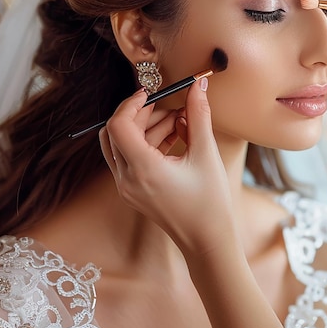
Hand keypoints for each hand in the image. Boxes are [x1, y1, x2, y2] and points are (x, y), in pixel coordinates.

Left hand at [98, 78, 235, 257]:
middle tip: (169, 105)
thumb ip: (199, 115)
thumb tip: (197, 85)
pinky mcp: (133, 191)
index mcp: (142, 170)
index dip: (131, 103)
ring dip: (145, 127)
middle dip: (141, 113)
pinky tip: (176, 136)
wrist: (208, 242)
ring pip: (121, 144)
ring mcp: (127, 187)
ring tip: (180, 121)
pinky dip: (147, 142)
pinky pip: (130, 158)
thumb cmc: (210, 202)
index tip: (152, 92)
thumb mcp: (206, 153)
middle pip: (116, 132)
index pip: (118, 125)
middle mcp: (126, 179)